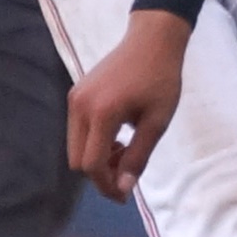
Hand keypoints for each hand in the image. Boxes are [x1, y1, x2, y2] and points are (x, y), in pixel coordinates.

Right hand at [66, 8, 196, 197]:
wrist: (152, 40)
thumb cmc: (161, 79)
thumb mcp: (156, 122)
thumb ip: (138, 157)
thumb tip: (122, 189)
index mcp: (102, 113)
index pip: (92, 164)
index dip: (106, 186)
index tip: (124, 196)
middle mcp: (80, 106)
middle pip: (77, 160)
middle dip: (100, 174)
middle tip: (127, 172)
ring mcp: (74, 98)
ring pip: (75, 147)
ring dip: (96, 159)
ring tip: (125, 151)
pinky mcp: (76, 94)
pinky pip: (77, 131)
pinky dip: (92, 142)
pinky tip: (116, 136)